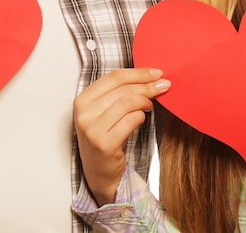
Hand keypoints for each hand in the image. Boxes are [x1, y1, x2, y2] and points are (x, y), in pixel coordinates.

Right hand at [74, 68, 169, 205]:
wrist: (99, 173)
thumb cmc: (105, 137)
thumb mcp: (104, 111)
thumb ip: (119, 93)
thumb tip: (149, 76)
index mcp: (82, 99)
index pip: (114, 77)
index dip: (138, 73)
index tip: (157, 72)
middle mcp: (84, 113)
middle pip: (123, 89)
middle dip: (147, 85)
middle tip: (163, 86)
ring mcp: (92, 129)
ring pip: (128, 102)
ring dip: (145, 100)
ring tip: (150, 105)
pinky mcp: (104, 144)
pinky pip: (130, 120)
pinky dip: (141, 116)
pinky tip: (143, 117)